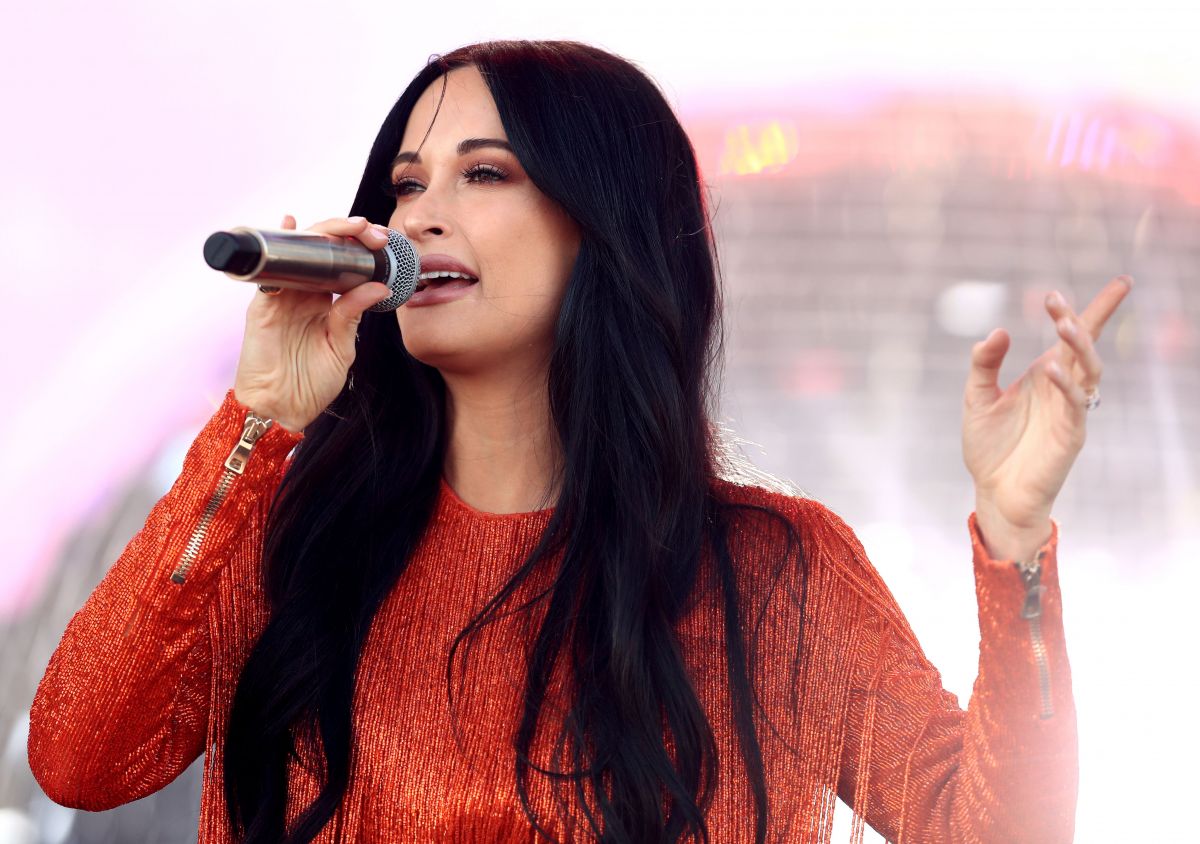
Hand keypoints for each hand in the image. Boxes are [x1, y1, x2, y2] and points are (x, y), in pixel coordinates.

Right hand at [233, 215, 392, 431]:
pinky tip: (290, 227)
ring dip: (320, 234)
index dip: (358, 248)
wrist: (282, 410)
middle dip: (345, 234)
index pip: (340, 265)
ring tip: (346, 226)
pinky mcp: (262, 306)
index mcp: (324, 303)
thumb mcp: (341, 348)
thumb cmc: (311, 384)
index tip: (382, 240)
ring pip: (297, 254)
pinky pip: (268, 272)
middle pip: (320, 252)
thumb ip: (353, 315)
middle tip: (370, 230)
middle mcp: (302, 294)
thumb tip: (378, 287)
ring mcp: (281, 297)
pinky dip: (277, 249)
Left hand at [962, 275, 1132, 555]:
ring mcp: (1070, 411)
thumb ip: (984, 364)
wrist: (994, 493)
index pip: (1075, 336)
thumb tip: (997, 331)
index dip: (1096, 308)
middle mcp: (1063, 388)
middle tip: (1055, 301)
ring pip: (1088, 371)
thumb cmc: (990, 447)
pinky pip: (1076, 406)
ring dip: (1078, 347)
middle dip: (1079, 319)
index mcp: (1045, 375)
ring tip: (1063, 324)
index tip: (1120, 283)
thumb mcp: (977, 398)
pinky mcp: (1070, 436)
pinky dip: (1066, 386)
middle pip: (1084, 346)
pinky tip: (1051, 370)